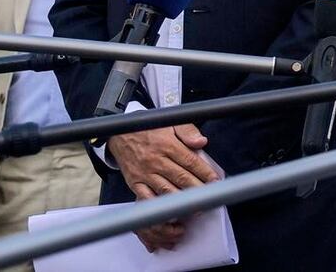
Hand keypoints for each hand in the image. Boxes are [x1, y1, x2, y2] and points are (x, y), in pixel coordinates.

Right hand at [109, 124, 218, 251]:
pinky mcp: (135, 183)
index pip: (191, 161)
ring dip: (183, 201)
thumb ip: (188, 131)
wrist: (120, 134)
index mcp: (167, 145)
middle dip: (198, 189)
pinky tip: (171, 213)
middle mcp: (156, 161)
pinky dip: (159, 207)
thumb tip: (202, 142)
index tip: (215, 181)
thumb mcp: (171, 123)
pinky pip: (148, 199)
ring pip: (167, 191)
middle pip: (182, 178)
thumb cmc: (149, 129)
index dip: (205, 173)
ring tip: (197, 208)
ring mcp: (145, 174)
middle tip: (210, 197)